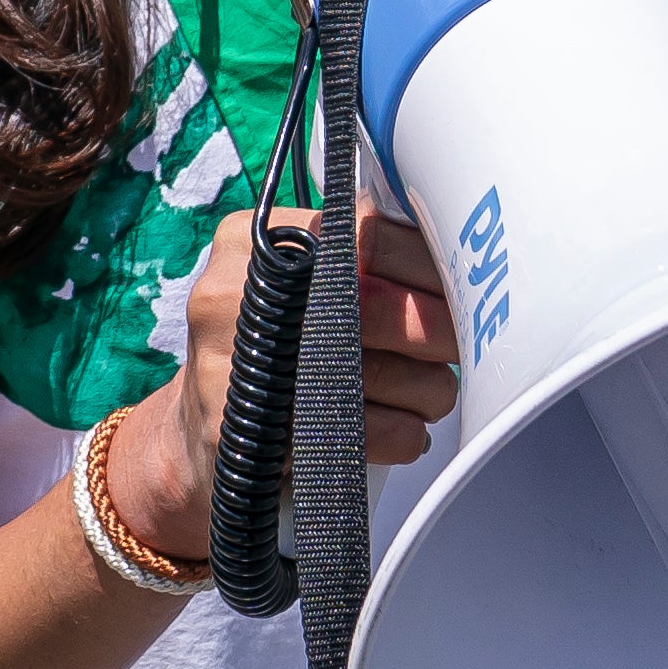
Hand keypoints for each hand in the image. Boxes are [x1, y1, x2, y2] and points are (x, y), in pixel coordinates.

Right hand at [122, 191, 463, 565]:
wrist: (201, 429)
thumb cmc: (274, 347)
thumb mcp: (300, 284)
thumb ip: (360, 259)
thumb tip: (458, 261)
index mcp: (256, 240)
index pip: (367, 234)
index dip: (431, 269)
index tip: (466, 292)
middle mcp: (234, 291)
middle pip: (373, 305)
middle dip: (439, 331)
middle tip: (464, 346)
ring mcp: (229, 361)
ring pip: (375, 374)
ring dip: (427, 389)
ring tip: (429, 392)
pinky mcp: (243, 428)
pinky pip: (356, 432)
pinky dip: (400, 434)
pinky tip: (404, 430)